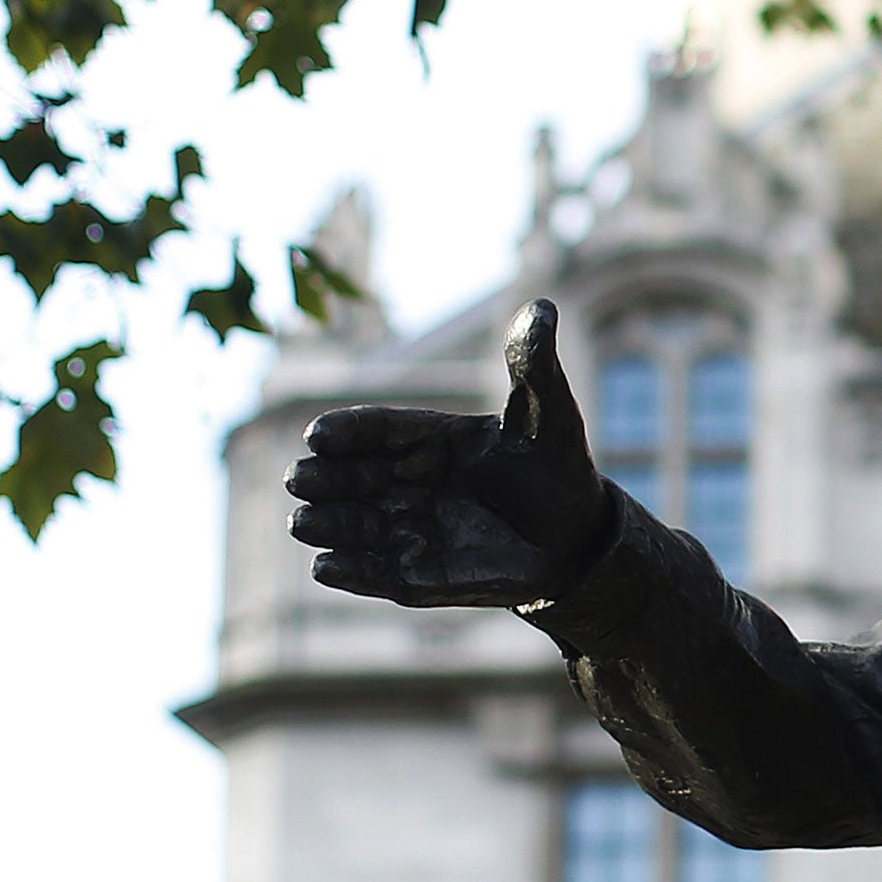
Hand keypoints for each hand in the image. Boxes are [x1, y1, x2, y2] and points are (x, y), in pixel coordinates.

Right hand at [285, 298, 614, 606]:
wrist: (578, 536)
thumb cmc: (556, 468)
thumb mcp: (549, 414)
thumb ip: (533, 366)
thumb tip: (541, 306)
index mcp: (429, 437)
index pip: (377, 429)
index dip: (346, 432)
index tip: (320, 436)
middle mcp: (408, 482)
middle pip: (351, 477)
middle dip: (323, 478)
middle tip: (302, 479)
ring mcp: (410, 528)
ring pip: (353, 526)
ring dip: (327, 524)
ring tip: (306, 522)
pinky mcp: (418, 575)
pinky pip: (377, 575)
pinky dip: (350, 573)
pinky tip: (326, 568)